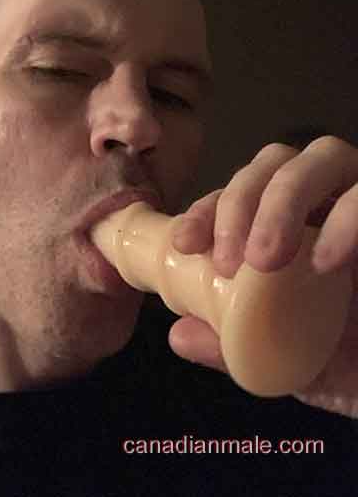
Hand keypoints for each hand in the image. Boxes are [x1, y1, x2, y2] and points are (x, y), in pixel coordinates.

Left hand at [167, 136, 357, 417]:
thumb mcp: (295, 364)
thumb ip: (236, 348)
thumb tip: (179, 336)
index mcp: (296, 226)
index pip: (242, 193)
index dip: (210, 209)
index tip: (184, 243)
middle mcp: (332, 202)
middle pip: (276, 161)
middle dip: (242, 201)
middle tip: (227, 260)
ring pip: (325, 155)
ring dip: (284, 200)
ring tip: (264, 261)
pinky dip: (348, 219)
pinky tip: (325, 261)